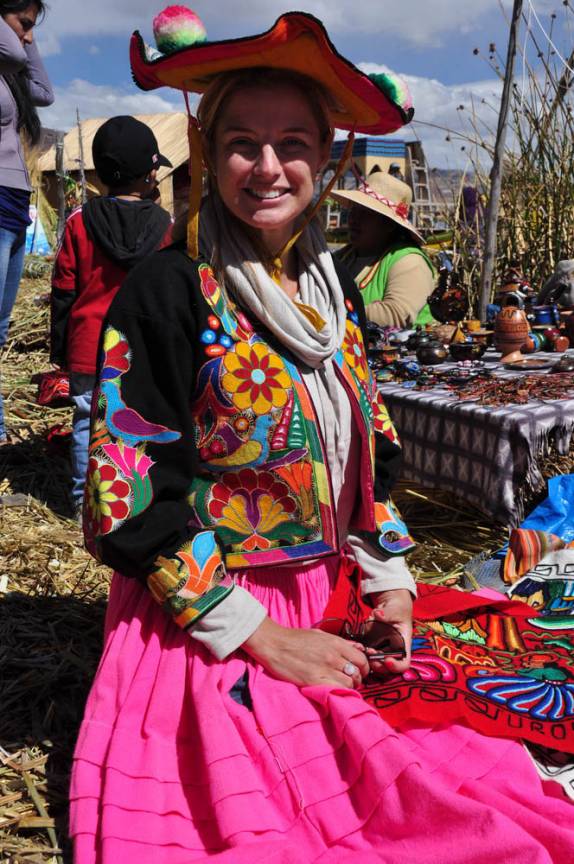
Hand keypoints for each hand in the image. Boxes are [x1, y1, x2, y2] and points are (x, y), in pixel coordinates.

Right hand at [243, 617, 369, 688]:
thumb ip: (339, 642)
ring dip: (348, 687)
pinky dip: (338, 692)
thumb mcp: (320, 635)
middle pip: (358, 672)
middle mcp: (333, 655)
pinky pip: (336, 690)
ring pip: (349, 683)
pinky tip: (332, 690)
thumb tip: (357, 648)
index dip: (364, 667)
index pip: (362, 658)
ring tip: (340, 686)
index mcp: (336, 642)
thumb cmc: (295, 638)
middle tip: (350, 681)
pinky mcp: (314, 681)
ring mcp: (324, 668)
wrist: (274, 644)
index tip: (359, 671)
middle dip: (358, 679)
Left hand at [366, 588, 412, 676]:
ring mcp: (381, 649)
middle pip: (387, 668)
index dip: (396, 666)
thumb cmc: (397, 608)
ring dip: (369, 660)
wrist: (389, 605)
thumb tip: (379, 614)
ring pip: (375, 662)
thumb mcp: (396, 609)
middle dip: (378, 665)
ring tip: (365, 649)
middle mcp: (393, 650)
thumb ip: (388, 613)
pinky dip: (361, 652)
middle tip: (371, 653)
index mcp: (403, 645)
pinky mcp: (370, 644)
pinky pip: (365, 653)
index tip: (387, 660)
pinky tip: (359, 646)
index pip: (404, 663)